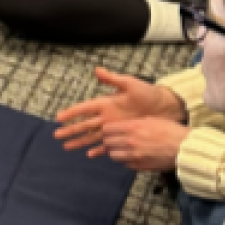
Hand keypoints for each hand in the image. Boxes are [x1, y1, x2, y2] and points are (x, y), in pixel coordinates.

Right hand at [55, 68, 187, 155]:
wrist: (166, 107)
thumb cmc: (149, 93)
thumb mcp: (131, 84)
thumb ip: (113, 79)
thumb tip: (97, 70)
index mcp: (106, 103)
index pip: (85, 109)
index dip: (72, 113)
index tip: (59, 118)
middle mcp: (107, 116)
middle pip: (84, 124)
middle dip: (70, 130)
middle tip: (57, 135)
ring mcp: (114, 127)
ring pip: (92, 136)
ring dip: (80, 141)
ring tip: (67, 147)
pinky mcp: (123, 136)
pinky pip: (107, 145)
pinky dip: (98, 149)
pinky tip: (89, 154)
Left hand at [101, 117, 188, 171]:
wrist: (185, 148)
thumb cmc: (171, 131)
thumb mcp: (152, 120)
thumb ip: (135, 123)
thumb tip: (124, 125)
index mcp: (133, 127)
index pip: (107, 129)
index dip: (107, 130)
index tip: (110, 131)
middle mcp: (130, 142)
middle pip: (107, 142)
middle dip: (109, 141)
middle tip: (113, 140)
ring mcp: (134, 156)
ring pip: (113, 155)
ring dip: (115, 152)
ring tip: (122, 150)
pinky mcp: (140, 166)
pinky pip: (125, 164)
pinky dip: (126, 161)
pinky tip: (132, 157)